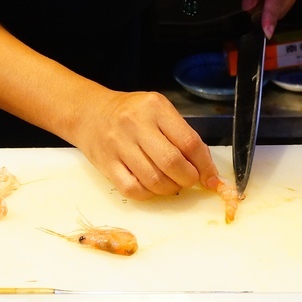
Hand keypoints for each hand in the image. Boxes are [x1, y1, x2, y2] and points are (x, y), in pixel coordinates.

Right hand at [71, 90, 219, 199]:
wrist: (90, 113)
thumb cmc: (131, 113)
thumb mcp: (159, 111)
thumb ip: (182, 135)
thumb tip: (206, 168)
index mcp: (156, 107)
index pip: (189, 142)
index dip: (205, 165)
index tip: (211, 178)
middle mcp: (136, 124)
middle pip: (172, 163)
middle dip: (189, 179)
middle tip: (190, 180)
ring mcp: (119, 145)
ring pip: (154, 180)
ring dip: (170, 189)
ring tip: (173, 184)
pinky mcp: (106, 164)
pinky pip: (133, 189)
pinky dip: (149, 195)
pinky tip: (153, 188)